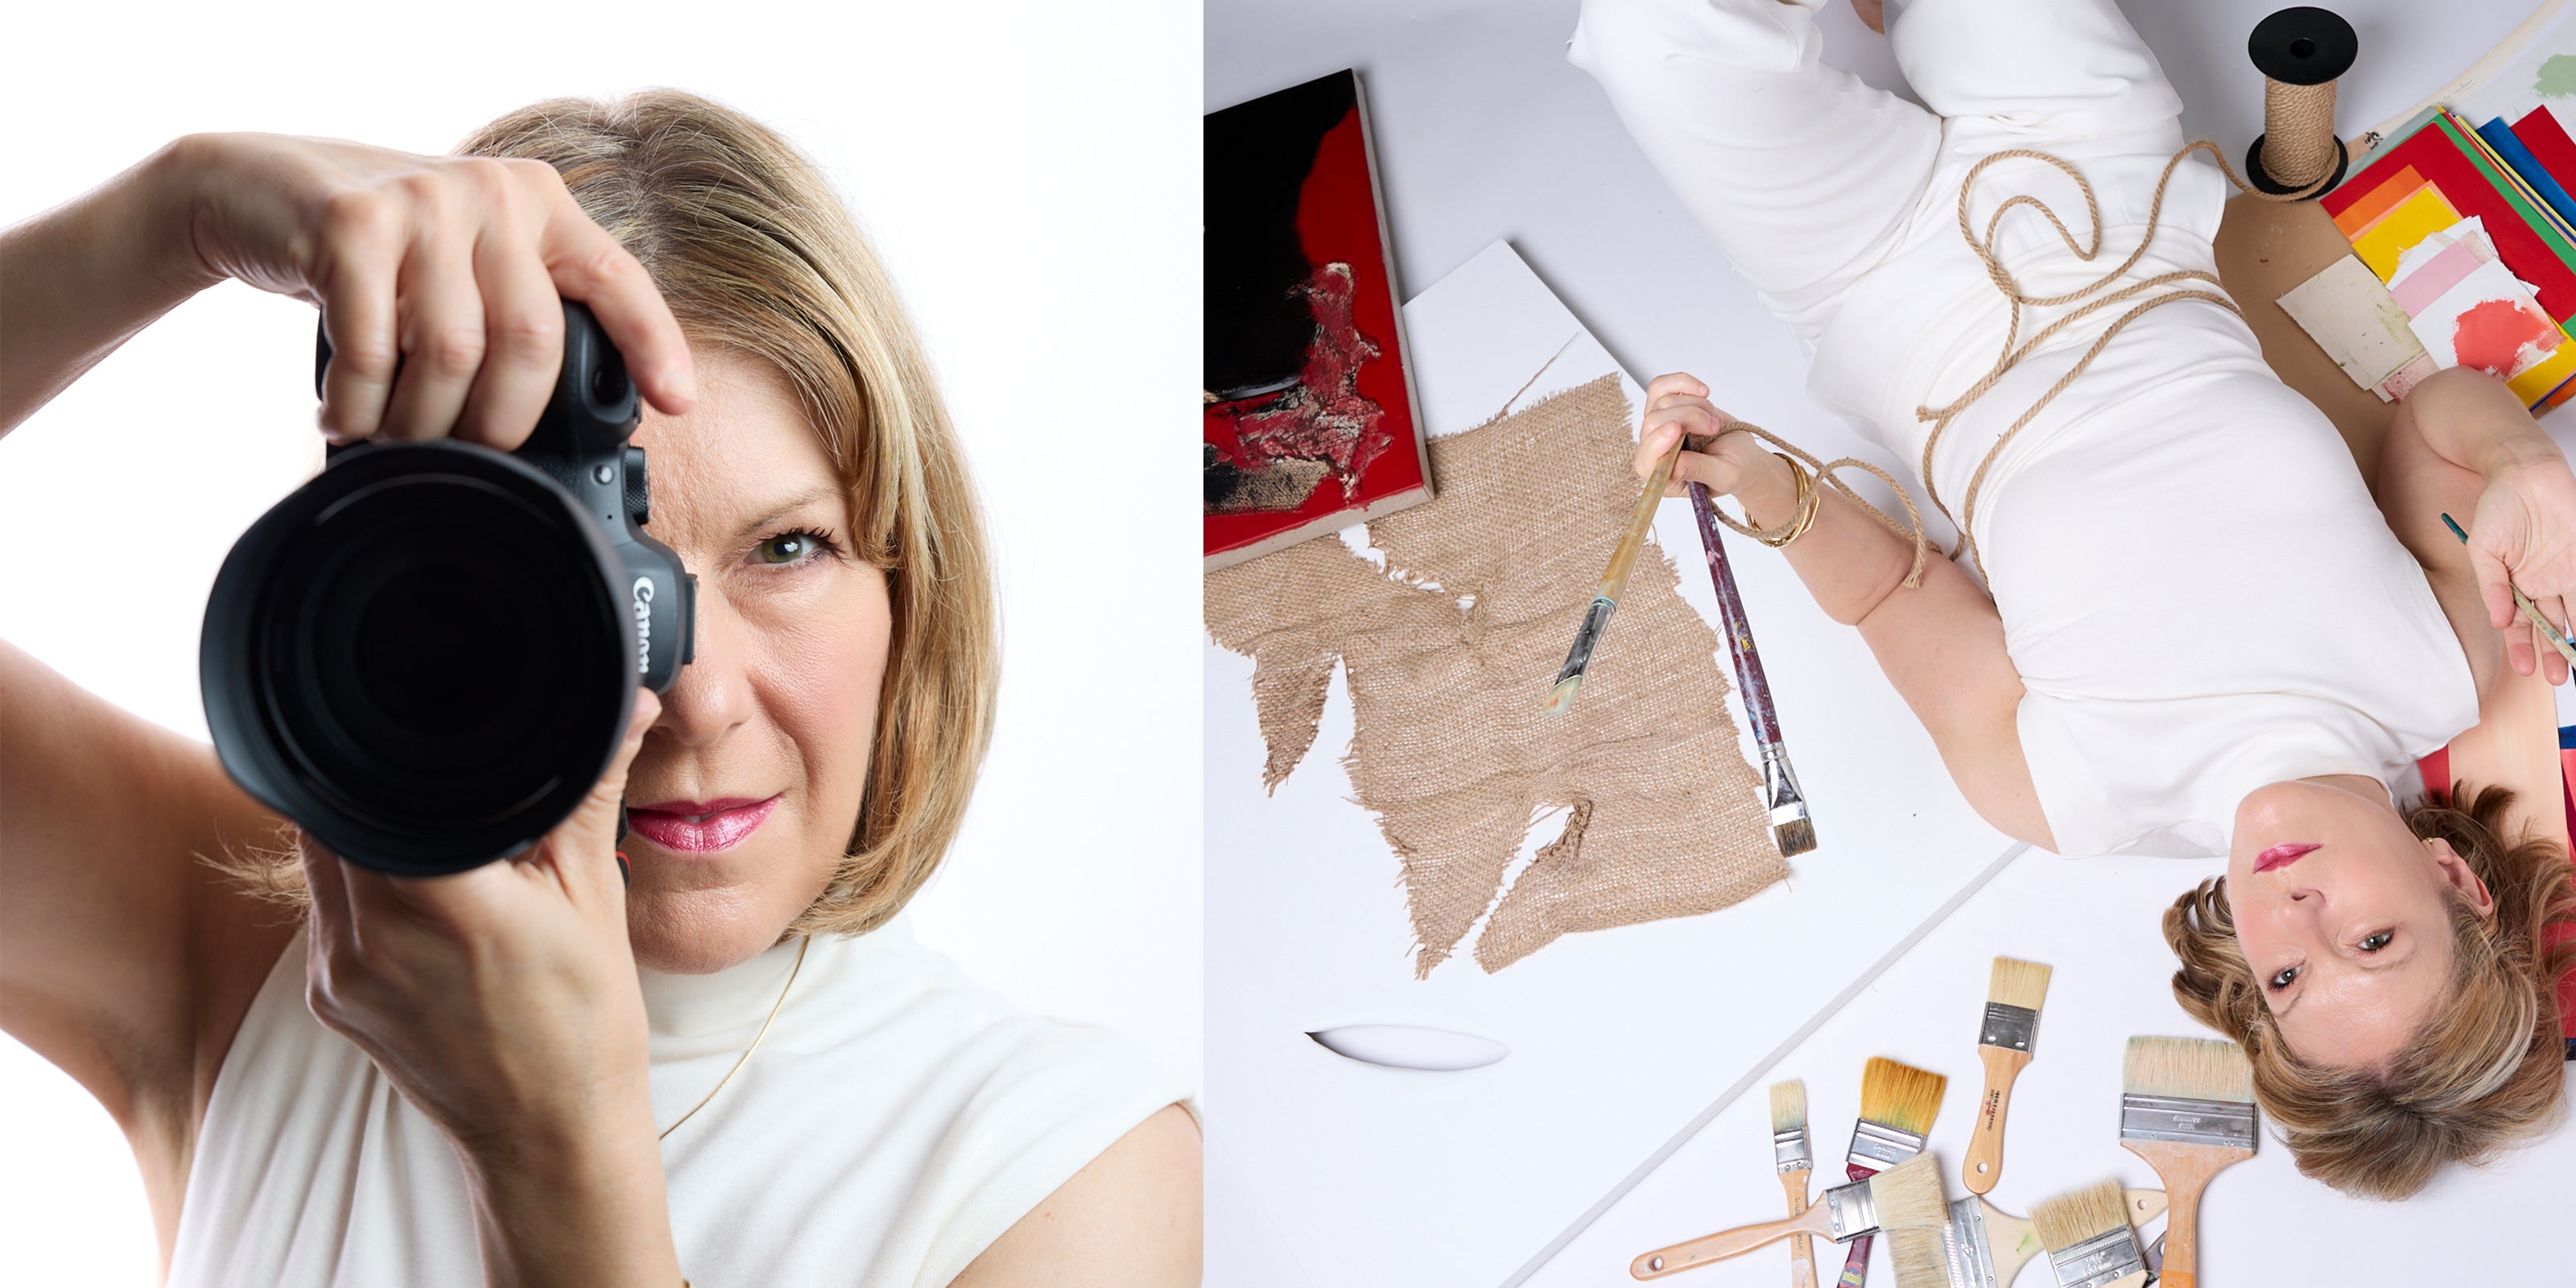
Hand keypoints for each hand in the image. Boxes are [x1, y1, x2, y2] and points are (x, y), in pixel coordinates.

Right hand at [163, 132, 695, 446]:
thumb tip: (562, 428)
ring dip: (422, 422)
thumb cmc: (380, 248)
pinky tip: (343, 416)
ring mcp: (424, 200)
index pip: (618, 278)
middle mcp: (495, 193)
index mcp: (541, 205)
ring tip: (393, 438)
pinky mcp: (351, 221)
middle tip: (464, 454)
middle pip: (533, 342)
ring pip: (453, 354)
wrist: (254, 185)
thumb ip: (516, 307)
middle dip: (501, 423)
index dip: (655, 344)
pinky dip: (359, 402)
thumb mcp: (466, 259)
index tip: (679, 403)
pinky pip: (375, 346)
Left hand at [299, 691, 680, 1284]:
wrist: (549, 1133)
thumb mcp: (594, 893)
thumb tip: (626, 701)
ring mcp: (337, 971)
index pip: (371, 781)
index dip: (392, 745)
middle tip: (438, 777)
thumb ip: (589, 787)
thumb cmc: (582, 1021)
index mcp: (439, 897)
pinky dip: (359, 889)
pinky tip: (417, 895)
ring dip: (361, 835)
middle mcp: (368, 933)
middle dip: (380, 787)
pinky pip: (324, 913)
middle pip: (332, 815)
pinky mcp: (328, 998)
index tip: (428, 731)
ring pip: (319, 862)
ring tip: (429, 834)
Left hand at [1633, 372, 1797, 517]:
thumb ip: (1699, 471)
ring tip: (1714, 421)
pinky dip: (1683, 383)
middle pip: (1655, 422)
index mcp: (1665, 478)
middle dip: (1689, 418)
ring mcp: (1659, 428)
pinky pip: (1660, 387)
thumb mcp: (1725, 476)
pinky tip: (1703, 392)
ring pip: (1664, 402)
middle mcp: (1656, 452)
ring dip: (1696, 406)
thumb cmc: (1734, 470)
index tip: (1677, 429)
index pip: (1645, 460)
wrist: (1742, 455)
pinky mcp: (1666, 408)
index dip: (1656, 442)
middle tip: (1713, 426)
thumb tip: (1675, 464)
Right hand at [2465, 457, 2575, 682]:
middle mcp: (2544, 582)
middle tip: (2558, 676)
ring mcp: (2567, 571)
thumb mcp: (2483, 550)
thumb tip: (2500, 621)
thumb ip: (2493, 586)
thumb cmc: (2498, 507)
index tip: (2525, 669)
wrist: (2525, 472)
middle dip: (2554, 653)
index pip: (2521, 624)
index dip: (2523, 647)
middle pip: (2551, 625)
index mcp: (2516, 584)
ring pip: (2575, 613)